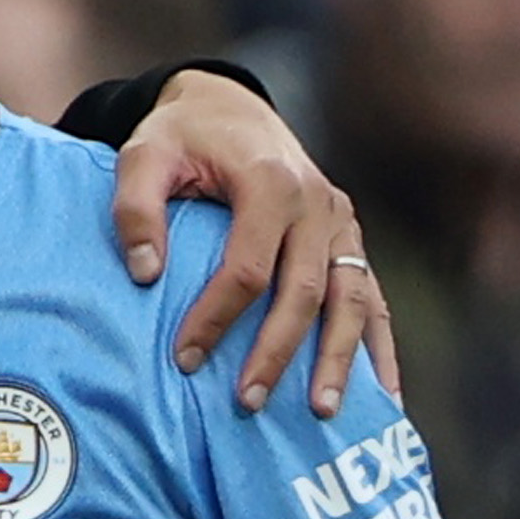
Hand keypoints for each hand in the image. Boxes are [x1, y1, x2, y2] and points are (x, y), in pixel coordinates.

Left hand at [112, 69, 399, 416]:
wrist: (228, 106)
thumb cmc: (181, 135)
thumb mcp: (144, 154)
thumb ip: (136, 208)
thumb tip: (145, 274)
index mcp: (269, 182)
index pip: (247, 268)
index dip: (216, 317)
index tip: (184, 358)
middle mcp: (317, 202)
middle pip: (304, 292)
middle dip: (277, 353)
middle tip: (248, 403)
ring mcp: (340, 221)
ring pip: (352, 299)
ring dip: (339, 359)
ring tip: (323, 412)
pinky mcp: (349, 234)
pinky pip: (372, 295)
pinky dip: (379, 345)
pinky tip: (383, 394)